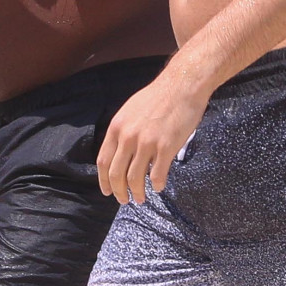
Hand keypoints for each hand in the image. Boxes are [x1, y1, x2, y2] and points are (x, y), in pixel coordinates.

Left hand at [96, 64, 210, 204]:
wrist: (182, 85)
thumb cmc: (158, 97)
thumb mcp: (131, 111)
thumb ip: (123, 131)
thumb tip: (120, 151)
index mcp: (117, 128)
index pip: (103, 161)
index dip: (104, 180)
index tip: (107, 191)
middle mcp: (128, 137)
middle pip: (116, 174)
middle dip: (119, 191)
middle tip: (124, 200)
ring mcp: (147, 143)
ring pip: (135, 178)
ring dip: (137, 192)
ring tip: (140, 198)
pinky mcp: (166, 147)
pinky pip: (158, 174)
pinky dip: (157, 185)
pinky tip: (158, 187)